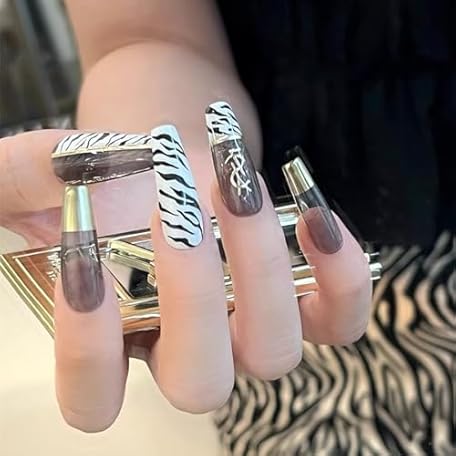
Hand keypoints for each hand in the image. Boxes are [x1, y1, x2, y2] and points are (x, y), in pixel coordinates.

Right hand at [0, 126, 371, 432]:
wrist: (172, 149)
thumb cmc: (113, 170)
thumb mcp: (48, 172)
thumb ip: (21, 179)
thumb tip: (59, 177)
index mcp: (122, 339)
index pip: (94, 398)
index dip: (86, 347)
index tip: (83, 255)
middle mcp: (190, 348)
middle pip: (200, 381)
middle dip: (189, 293)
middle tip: (175, 204)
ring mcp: (252, 330)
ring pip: (273, 350)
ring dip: (258, 264)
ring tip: (234, 182)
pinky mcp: (304, 299)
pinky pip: (340, 319)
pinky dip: (339, 276)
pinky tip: (313, 214)